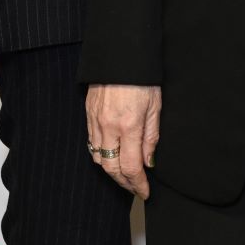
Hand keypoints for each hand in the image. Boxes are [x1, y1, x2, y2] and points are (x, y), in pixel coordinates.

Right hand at [86, 84, 161, 198]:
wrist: (120, 53)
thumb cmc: (143, 77)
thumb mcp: (156, 106)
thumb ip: (151, 137)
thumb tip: (149, 163)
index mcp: (129, 125)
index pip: (131, 168)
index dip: (138, 184)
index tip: (145, 192)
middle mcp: (109, 126)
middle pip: (111, 168)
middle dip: (124, 183)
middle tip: (135, 188)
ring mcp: (95, 120)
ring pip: (99, 158)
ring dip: (111, 171)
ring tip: (125, 174)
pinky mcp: (88, 113)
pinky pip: (91, 142)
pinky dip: (101, 154)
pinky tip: (112, 154)